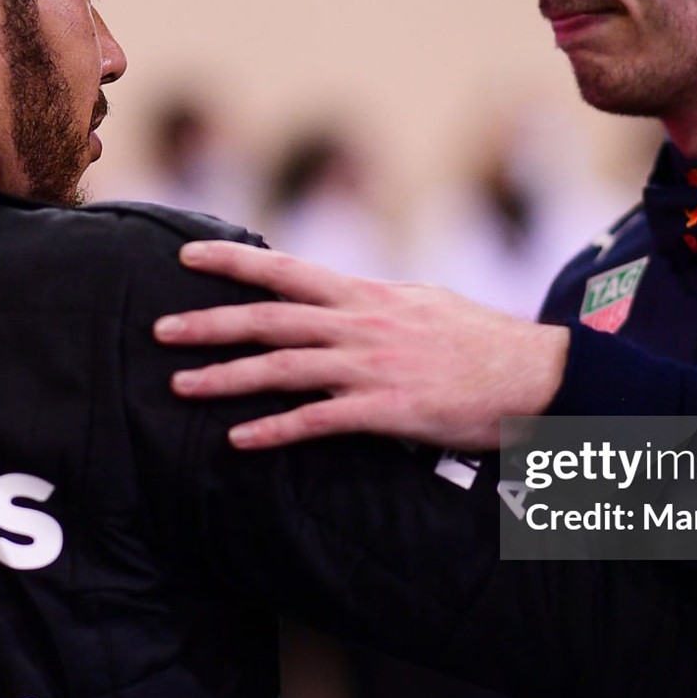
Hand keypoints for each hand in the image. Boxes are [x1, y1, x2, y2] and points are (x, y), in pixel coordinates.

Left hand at [154, 241, 568, 450]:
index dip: (234, 263)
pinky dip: (275, 430)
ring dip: (226, 377)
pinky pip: (319, 421)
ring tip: (181, 386)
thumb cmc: (483, 343)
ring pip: (283, 368)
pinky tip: (240, 441)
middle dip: (209, 323)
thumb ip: (376, 301)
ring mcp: (372, 367)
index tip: (186, 256)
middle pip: (270, 319)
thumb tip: (346, 294)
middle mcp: (362, 324)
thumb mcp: (425, 303)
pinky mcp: (387, 411)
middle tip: (160, 329)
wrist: (536, 375)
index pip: (287, 270)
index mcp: (368, 295)